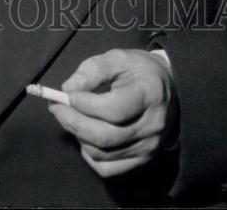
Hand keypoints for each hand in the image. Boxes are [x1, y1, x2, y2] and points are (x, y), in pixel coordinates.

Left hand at [49, 48, 177, 177]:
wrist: (170, 90)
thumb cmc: (140, 71)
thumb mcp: (119, 58)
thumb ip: (94, 69)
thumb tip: (69, 88)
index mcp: (148, 95)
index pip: (114, 109)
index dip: (86, 105)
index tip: (68, 94)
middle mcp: (151, 126)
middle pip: (105, 136)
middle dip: (73, 122)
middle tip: (56, 107)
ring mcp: (148, 148)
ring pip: (103, 154)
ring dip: (78, 136)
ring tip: (69, 117)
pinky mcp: (141, 160)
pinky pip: (108, 169)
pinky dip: (89, 155)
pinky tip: (85, 136)